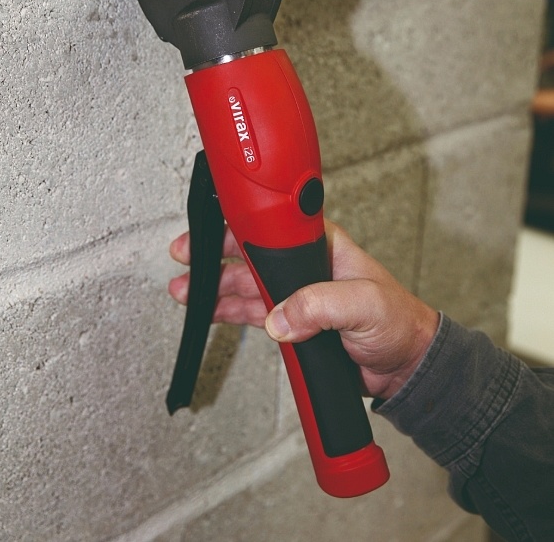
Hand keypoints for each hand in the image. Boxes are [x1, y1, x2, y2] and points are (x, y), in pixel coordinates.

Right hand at [169, 220, 438, 399]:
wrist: (403, 365)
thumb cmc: (397, 322)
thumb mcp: (365, 305)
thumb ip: (321, 306)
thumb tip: (278, 318)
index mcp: (321, 245)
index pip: (273, 227)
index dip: (240, 224)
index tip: (213, 223)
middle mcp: (304, 265)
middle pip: (250, 252)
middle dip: (215, 253)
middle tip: (186, 254)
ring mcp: (295, 292)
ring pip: (246, 282)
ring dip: (215, 286)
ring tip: (185, 288)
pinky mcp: (292, 320)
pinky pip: (252, 310)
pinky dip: (228, 310)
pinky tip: (209, 309)